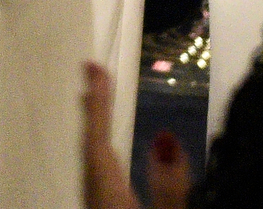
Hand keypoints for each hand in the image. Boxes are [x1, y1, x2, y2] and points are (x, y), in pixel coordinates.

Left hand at [80, 64, 190, 208]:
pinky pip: (95, 175)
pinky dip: (98, 152)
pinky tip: (104, 154)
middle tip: (93, 73)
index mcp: (107, 195)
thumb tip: (166, 139)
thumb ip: (172, 186)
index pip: (98, 141)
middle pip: (90, 147)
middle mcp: (94, 198)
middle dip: (94, 108)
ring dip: (94, 128)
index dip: (98, 101)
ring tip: (95, 101)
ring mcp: (94, 206)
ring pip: (90, 162)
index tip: (93, 67)